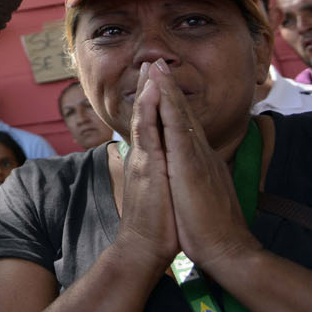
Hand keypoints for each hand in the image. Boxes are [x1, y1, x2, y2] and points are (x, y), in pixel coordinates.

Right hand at [113, 62, 178, 271]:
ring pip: (146, 117)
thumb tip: (167, 168)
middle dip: (149, 88)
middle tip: (150, 63)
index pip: (153, 125)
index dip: (155, 101)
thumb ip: (162, 176)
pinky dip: (149, 109)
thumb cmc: (159, 226)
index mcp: (152, 162)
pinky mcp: (147, 168)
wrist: (145, 249)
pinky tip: (152, 92)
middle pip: (147, 115)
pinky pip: (148, 132)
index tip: (157, 80)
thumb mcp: (163, 194)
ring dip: (148, 91)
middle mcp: (145, 156)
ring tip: (150, 67)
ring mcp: (144, 160)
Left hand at [149, 61, 260, 272]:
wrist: (227, 251)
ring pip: (180, 117)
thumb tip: (195, 170)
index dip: (174, 103)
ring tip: (158, 68)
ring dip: (167, 90)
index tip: (162, 83)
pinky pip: (177, 132)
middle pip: (182, 114)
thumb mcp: (201, 195)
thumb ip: (200, 178)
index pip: (184, 126)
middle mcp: (199, 154)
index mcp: (199, 162)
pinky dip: (169, 111)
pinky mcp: (190, 167)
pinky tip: (160, 95)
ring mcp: (196, 159)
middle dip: (169, 87)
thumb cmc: (211, 228)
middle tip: (159, 63)